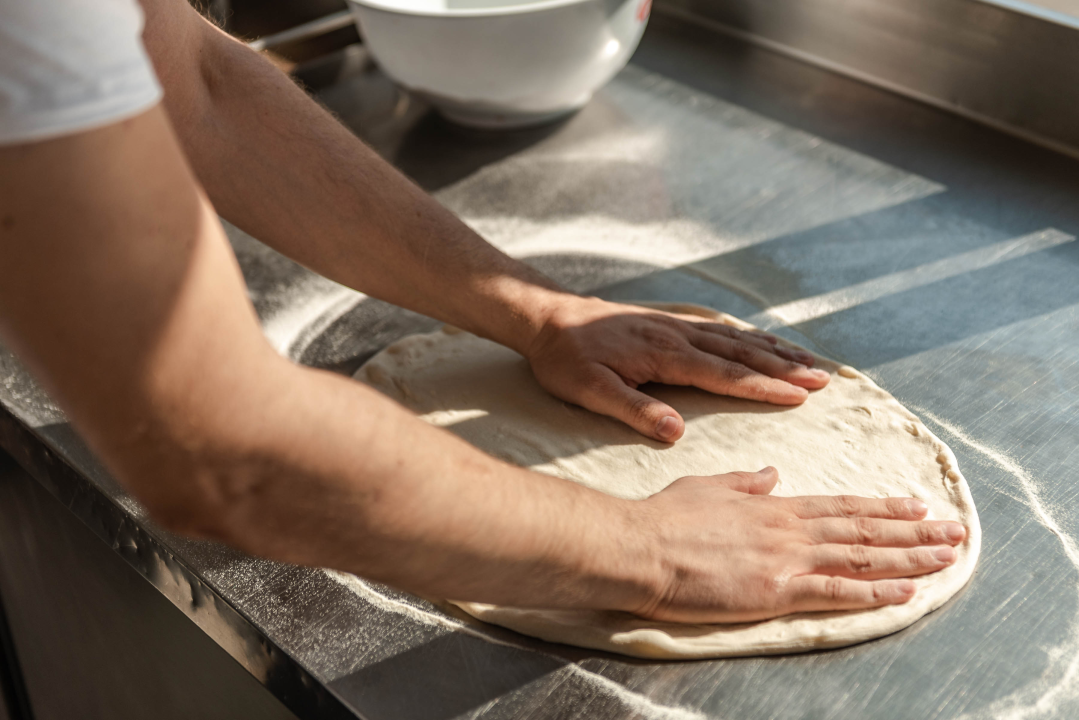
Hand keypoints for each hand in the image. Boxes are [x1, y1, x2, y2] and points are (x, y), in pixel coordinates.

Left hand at [526, 297, 829, 441]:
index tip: (799, 396)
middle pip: (742, 353)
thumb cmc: (565, 359)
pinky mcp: (670, 323)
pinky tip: (766, 342)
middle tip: (824, 380)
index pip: (724, 375)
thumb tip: (676, 432)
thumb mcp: (589, 390)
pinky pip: (721, 329)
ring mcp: (676, 326)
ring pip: (737, 339)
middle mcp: (678, 335)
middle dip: (785, 367)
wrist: (547, 318)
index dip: (763, 387)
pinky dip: (751, 337)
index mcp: (664, 354)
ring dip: (776, 350)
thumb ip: (633, 410)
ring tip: (810, 361)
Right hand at [626, 468, 964, 622]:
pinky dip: (875, 592)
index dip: (882, 506)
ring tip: (947, 556)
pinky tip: (906, 592)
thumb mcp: (707, 487)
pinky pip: (837, 592)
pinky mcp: (776, 590)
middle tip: (954, 530)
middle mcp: (789, 528)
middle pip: (862, 527)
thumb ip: (744, 483)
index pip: (840, 505)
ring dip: (908, 556)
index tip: (915, 505)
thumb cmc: (664, 518)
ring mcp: (786, 559)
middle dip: (913, 530)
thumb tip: (772, 474)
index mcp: (772, 505)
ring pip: (861, 556)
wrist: (640, 545)